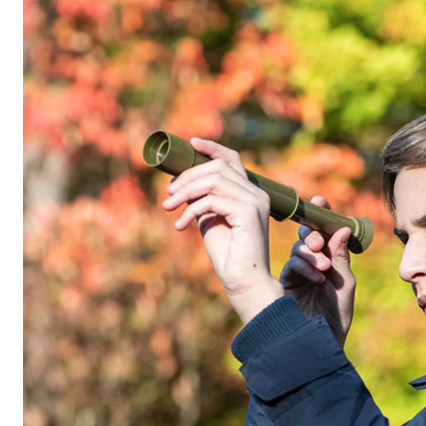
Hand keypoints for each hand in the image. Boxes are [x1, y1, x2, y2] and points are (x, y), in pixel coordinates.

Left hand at [163, 138, 284, 323]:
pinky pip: (212, 201)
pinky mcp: (249, 213)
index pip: (232, 160)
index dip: (211, 148)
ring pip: (214, 180)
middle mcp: (257, 194)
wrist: (245, 283)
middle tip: (168, 195)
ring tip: (168, 208)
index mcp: (251, 194)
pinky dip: (191, 210)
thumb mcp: (211, 222)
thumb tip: (182, 184)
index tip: (190, 143)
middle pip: (218, 167)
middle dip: (188, 176)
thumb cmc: (229, 256)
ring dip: (185, 192)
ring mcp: (255, 202)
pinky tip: (181, 226)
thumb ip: (202, 201)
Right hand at [280, 197, 356, 348]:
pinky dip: (304, 267)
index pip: (326, 233)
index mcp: (329, 261)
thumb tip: (342, 228)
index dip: (322, 215)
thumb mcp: (344, 285)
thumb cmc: (336, 317)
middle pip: (308, 237)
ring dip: (310, 252)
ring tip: (322, 266)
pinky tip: (316, 277)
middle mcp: (312, 264)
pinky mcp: (285, 284)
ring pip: (299, 250)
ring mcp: (297, 274)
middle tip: (318, 239)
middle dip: (313, 232)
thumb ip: (340, 258)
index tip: (321, 200)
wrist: (321, 343)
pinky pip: (291, 266)